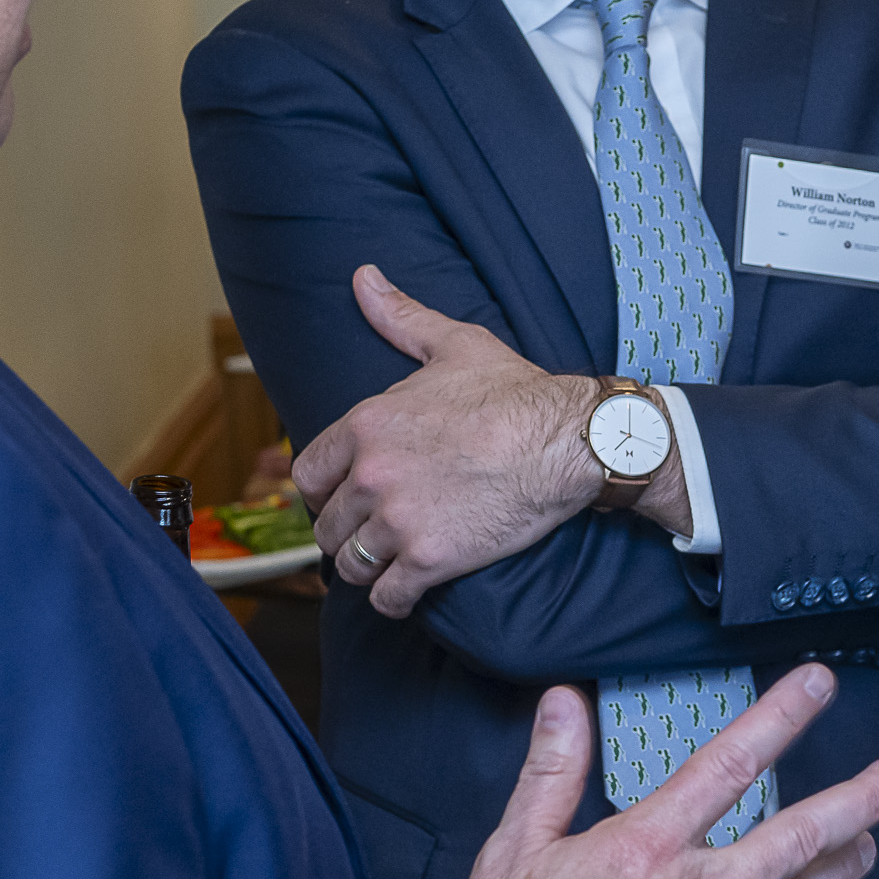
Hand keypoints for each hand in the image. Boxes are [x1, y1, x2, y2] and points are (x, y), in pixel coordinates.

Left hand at [298, 267, 678, 616]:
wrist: (570, 441)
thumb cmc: (516, 392)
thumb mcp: (454, 345)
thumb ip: (400, 317)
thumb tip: (364, 278)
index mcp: (367, 425)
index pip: (307, 474)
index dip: (321, 492)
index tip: (340, 498)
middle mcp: (372, 475)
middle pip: (328, 525)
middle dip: (345, 532)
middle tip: (368, 534)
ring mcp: (399, 521)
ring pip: (352, 564)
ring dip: (366, 568)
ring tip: (385, 564)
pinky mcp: (431, 560)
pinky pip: (387, 597)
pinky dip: (392, 600)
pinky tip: (406, 593)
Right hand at [454, 667, 878, 878]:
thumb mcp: (515, 850)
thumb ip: (551, 774)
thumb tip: (564, 706)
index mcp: (651, 849)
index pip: (729, 764)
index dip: (780, 717)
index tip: (819, 685)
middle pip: (801, 836)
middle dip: (858, 800)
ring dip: (845, 871)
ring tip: (871, 847)